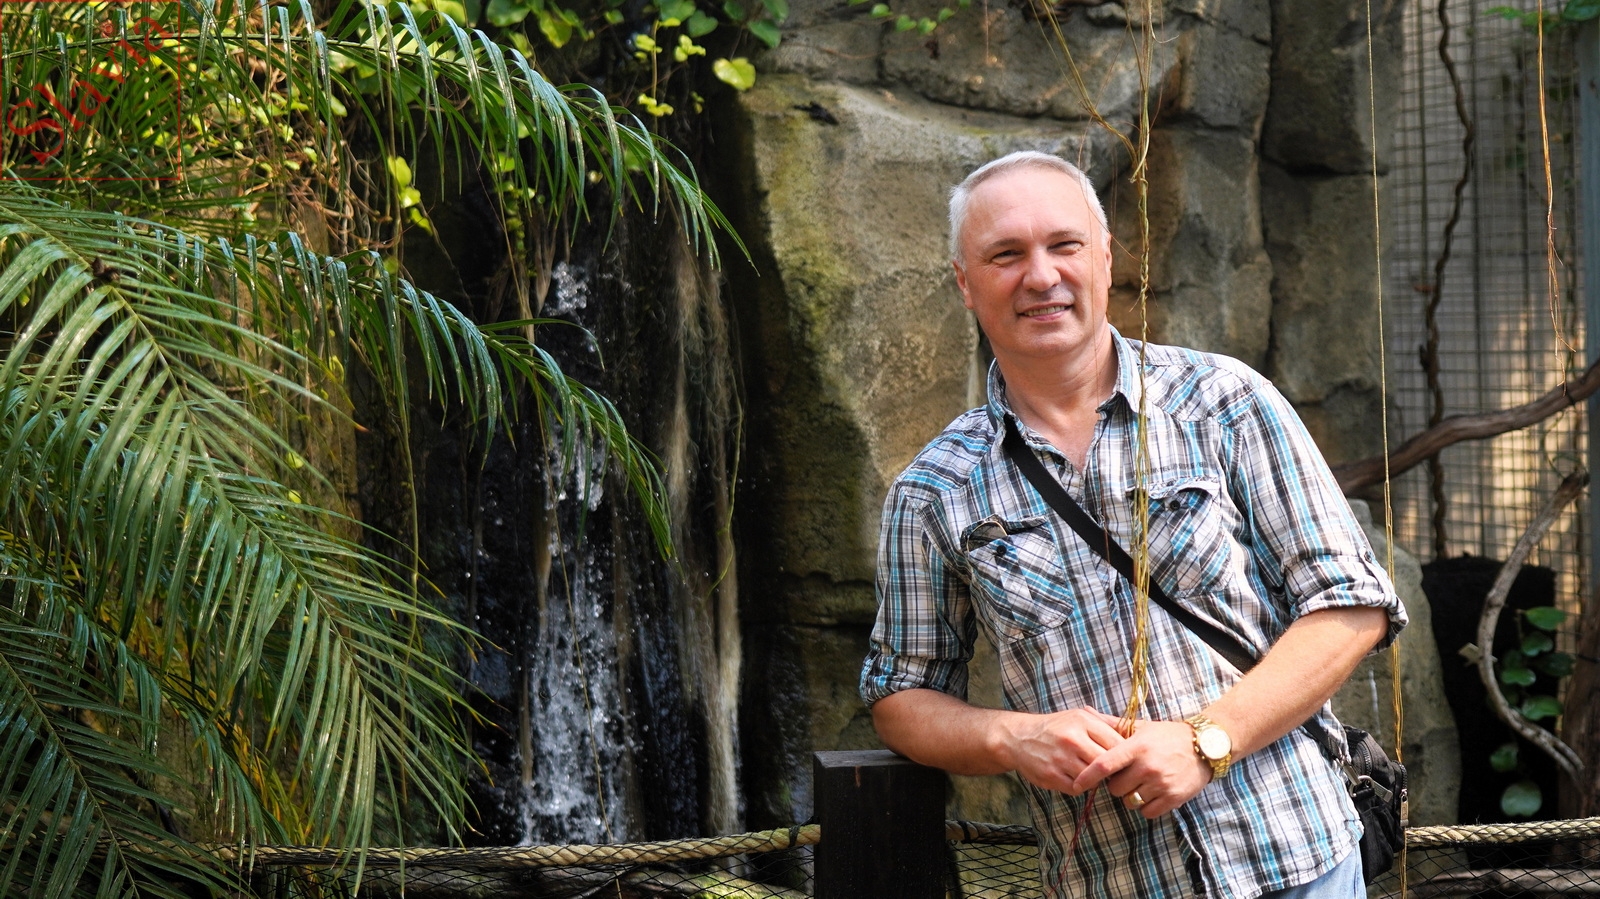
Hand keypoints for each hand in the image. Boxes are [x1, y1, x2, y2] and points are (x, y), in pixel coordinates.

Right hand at [997, 707, 1127, 794]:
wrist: (1019, 737)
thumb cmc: (1055, 727)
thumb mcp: (1078, 717)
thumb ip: (1104, 725)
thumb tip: (1133, 735)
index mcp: (1082, 721)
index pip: (1117, 743)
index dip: (1125, 755)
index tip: (1126, 760)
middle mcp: (1072, 739)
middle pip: (1106, 762)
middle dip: (1112, 770)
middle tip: (1112, 772)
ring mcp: (1061, 758)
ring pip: (1093, 778)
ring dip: (1095, 780)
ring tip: (1092, 774)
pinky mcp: (1051, 775)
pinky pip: (1076, 788)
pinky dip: (1079, 786)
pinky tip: (1075, 778)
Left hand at [1070, 719, 1212, 817]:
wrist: (1205, 746)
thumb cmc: (1167, 736)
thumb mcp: (1140, 727)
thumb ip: (1111, 724)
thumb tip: (1085, 711)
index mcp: (1137, 747)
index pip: (1104, 765)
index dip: (1087, 777)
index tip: (1077, 784)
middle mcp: (1148, 766)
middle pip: (1115, 788)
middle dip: (1116, 785)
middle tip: (1127, 775)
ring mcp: (1161, 783)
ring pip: (1130, 802)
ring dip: (1131, 796)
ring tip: (1141, 783)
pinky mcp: (1173, 798)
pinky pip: (1147, 812)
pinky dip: (1146, 806)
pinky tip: (1152, 793)